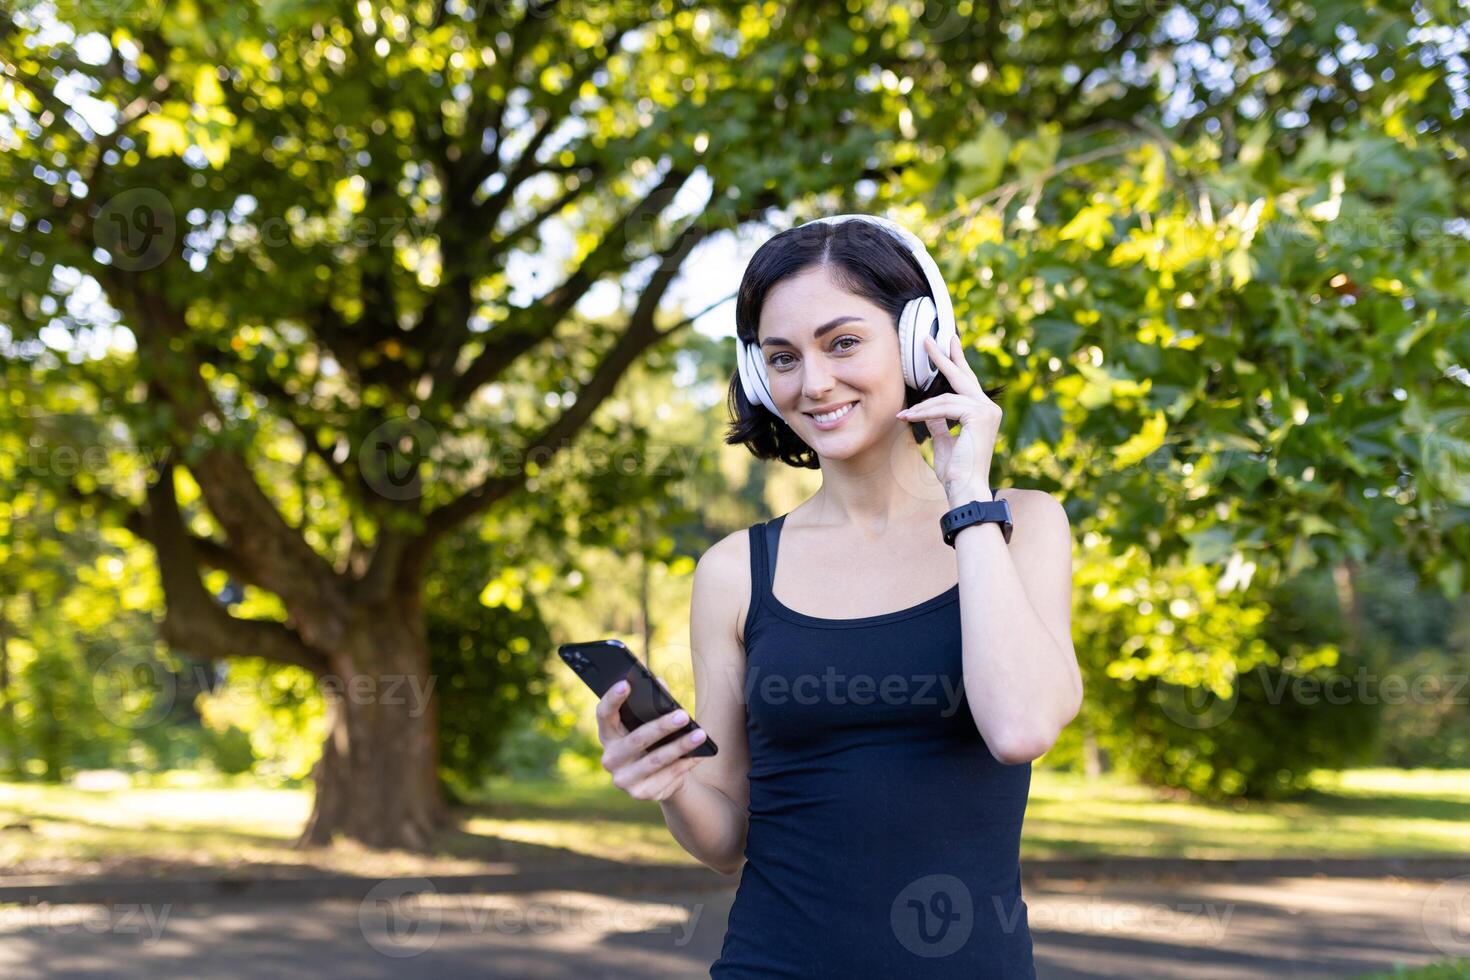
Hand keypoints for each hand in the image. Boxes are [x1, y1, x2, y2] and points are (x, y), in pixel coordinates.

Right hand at [596, 675, 707, 801]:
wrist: (659, 779)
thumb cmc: (654, 741)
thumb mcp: (650, 722)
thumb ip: (653, 702)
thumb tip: (660, 683)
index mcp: (608, 734)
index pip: (604, 714)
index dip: (612, 699)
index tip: (626, 683)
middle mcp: (610, 758)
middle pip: (636, 739)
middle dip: (662, 727)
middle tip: (683, 715)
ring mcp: (623, 779)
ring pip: (655, 760)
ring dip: (680, 746)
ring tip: (700, 734)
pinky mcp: (640, 793)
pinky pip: (667, 776)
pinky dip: (685, 764)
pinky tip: (700, 754)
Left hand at [895, 334, 1000, 503]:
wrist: (965, 489)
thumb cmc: (955, 472)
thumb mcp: (944, 442)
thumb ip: (939, 423)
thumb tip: (929, 410)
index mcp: (983, 413)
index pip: (965, 383)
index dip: (955, 362)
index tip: (947, 343)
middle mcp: (989, 408)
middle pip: (961, 377)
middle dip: (943, 357)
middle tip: (928, 338)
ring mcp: (986, 410)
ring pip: (946, 397)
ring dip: (921, 407)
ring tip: (904, 413)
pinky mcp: (979, 416)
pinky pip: (944, 407)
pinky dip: (925, 413)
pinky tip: (909, 417)